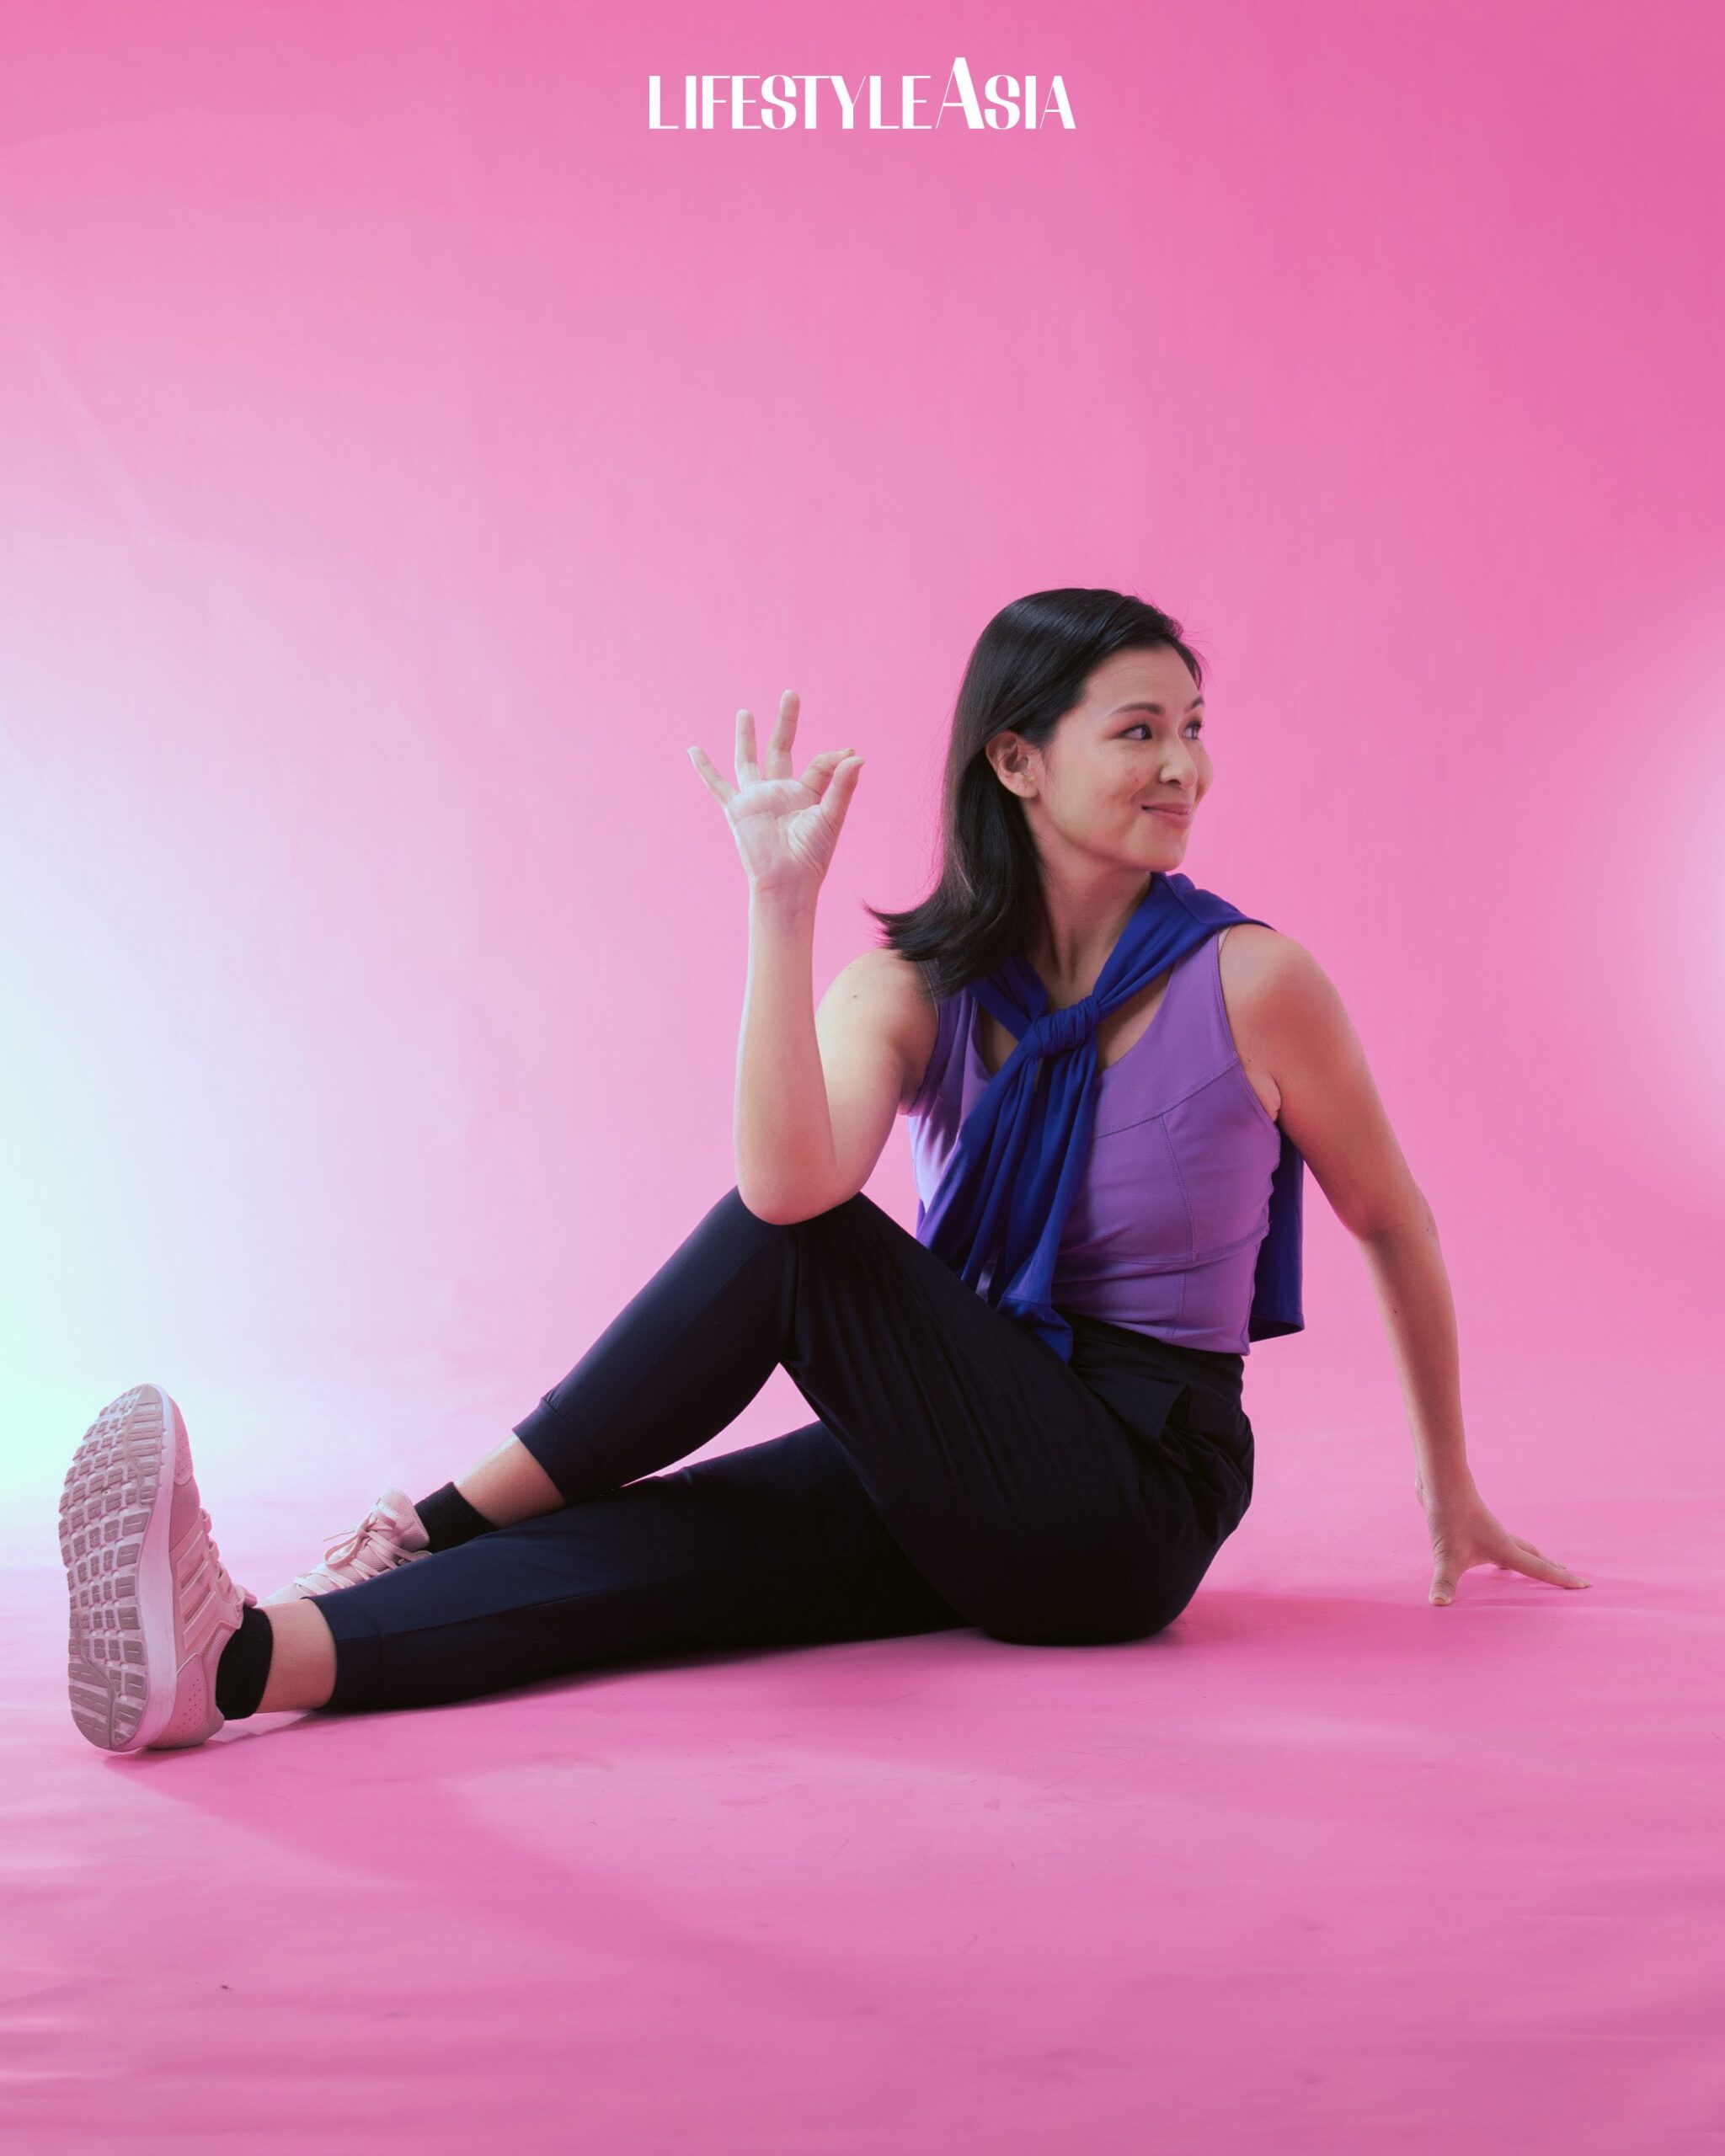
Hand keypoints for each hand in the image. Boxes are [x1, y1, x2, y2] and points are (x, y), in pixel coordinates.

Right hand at [688, 690, 864, 900]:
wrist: (787, 882)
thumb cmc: (811, 856)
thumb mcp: (830, 816)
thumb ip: (841, 785)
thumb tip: (855, 755)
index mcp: (806, 794)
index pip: (818, 764)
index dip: (832, 757)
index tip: (847, 752)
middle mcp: (780, 791)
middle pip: (780, 748)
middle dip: (785, 722)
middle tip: (790, 693)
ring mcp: (756, 798)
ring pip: (748, 760)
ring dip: (746, 736)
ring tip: (745, 712)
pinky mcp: (737, 809)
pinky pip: (717, 785)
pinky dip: (704, 768)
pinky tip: (692, 750)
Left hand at [1419, 1484, 1590, 1605]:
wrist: (1439, 1480)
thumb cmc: (1448, 1516)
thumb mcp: (1446, 1556)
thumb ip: (1444, 1582)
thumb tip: (1437, 1604)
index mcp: (1504, 1548)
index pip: (1539, 1569)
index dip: (1561, 1579)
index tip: (1585, 1584)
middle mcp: (1501, 1538)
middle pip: (1532, 1555)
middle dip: (1549, 1567)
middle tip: (1566, 1572)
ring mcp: (1487, 1528)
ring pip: (1515, 1546)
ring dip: (1528, 1556)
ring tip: (1534, 1563)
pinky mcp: (1472, 1523)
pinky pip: (1495, 1540)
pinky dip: (1502, 1550)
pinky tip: (1486, 1552)